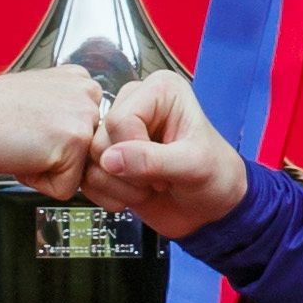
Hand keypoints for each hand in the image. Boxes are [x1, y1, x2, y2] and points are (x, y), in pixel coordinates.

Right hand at [0, 67, 104, 198]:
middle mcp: (88, 93)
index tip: (30, 127)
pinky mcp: (76, 141)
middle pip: (84, 155)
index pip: (85, 135)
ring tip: (24, 143)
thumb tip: (77, 141)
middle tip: (24, 136)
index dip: (52, 142)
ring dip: (47, 169)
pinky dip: (38, 182)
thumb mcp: (37, 100)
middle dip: (54, 157)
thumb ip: (64, 115)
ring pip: (77, 172)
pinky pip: (65, 188)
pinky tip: (21, 154)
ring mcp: (84, 116)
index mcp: (79, 81)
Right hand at [85, 73, 249, 237]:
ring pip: (90, 160)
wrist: (211, 211)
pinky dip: (110, 195)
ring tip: (150, 187)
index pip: (121, 119)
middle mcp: (134, 104)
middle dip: (130, 172)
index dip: (137, 151)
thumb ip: (153, 160)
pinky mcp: (107, 159)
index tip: (167, 167)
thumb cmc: (215, 177)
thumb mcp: (194, 165)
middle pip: (101, 140)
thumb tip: (109, 159)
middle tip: (160, 179)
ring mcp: (118, 134)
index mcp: (159, 90)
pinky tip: (135, 196)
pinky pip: (86, 177)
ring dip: (120, 186)